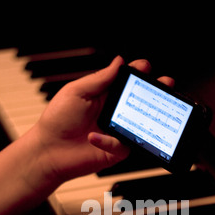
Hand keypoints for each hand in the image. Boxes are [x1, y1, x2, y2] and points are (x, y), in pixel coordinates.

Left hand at [32, 56, 174, 186]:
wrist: (49, 151)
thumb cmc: (57, 120)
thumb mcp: (77, 91)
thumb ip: (100, 79)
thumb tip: (119, 62)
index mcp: (104, 95)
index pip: (127, 81)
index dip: (138, 73)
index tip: (145, 67)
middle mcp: (113, 112)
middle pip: (141, 101)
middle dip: (156, 92)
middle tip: (165, 85)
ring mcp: (116, 132)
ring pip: (140, 123)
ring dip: (147, 117)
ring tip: (149, 111)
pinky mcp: (116, 151)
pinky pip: (123, 144)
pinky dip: (110, 141)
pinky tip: (94, 137)